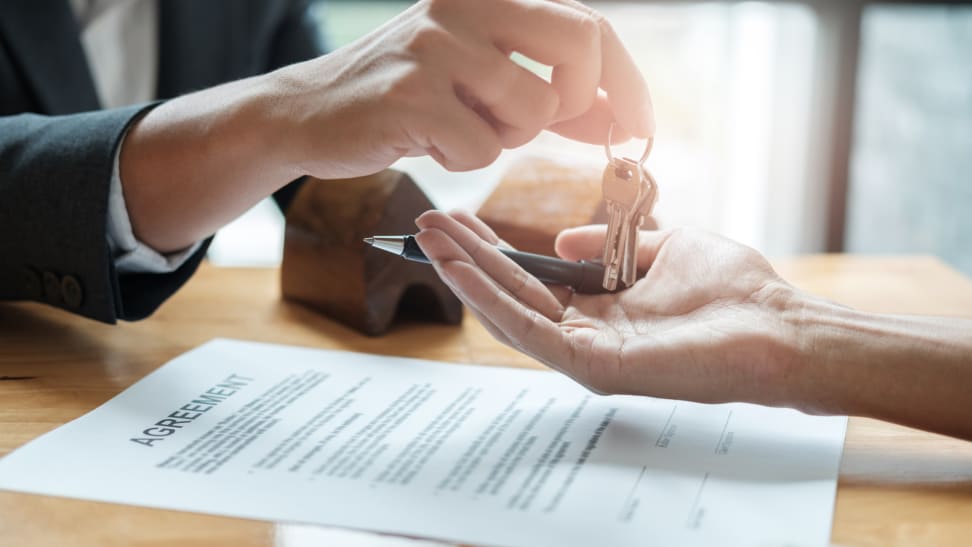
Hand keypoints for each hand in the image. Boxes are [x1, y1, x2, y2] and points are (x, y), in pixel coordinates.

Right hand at [274, 0, 654, 176]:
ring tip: (460, 127)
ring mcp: (435, 46)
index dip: (627, 79)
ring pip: (533, 108)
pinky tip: (426, 140)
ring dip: (507, 137)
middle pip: (580, 43)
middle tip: (550, 126)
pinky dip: (463, 159)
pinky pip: (483, 149)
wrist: (309, 113)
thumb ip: (550, 92)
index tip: (641, 126)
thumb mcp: (481, 81)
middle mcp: (464, 4)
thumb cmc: (406, 98)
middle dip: (580, 98)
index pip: (589, 23)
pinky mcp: (410, 95)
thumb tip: (622, 117)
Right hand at [414, 210, 803, 407]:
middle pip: (512, 293)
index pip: (533, 279)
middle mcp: (587, 334)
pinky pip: (531, 331)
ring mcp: (586, 354)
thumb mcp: (667, 247)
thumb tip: (563, 242)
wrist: (779, 327)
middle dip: (466, 258)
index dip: (493, 250)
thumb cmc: (735, 290)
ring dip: (466, 275)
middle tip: (424, 224)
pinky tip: (460, 269)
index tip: (459, 218)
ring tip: (429, 241)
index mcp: (602, 309)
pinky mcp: (593, 367)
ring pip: (511, 313)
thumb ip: (612, 244)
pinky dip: (490, 300)